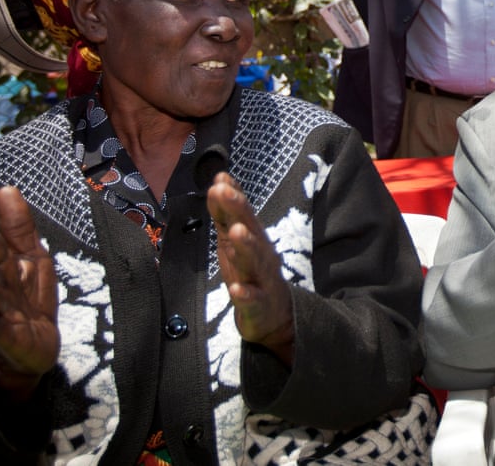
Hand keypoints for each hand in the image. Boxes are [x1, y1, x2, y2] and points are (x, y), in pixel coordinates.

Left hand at [208, 172, 294, 364]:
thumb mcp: (236, 241)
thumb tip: (219, 181)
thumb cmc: (252, 273)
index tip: (220, 178)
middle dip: (238, 210)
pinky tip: (236, 289)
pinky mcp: (259, 304)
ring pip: (253, 261)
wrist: (275, 316)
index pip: (241, 213)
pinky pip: (252, 299)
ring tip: (236, 231)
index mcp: (253, 238)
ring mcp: (261, 279)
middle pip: (250, 229)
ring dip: (245, 246)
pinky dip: (245, 294)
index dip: (232, 196)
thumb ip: (227, 213)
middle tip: (224, 191)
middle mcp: (260, 254)